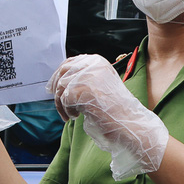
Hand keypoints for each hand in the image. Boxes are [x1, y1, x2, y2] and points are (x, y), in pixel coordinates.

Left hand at [48, 54, 168, 178]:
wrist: (129, 122)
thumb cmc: (115, 108)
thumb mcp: (100, 85)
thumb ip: (84, 78)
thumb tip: (60, 79)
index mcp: (97, 62)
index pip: (70, 62)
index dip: (59, 75)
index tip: (54, 88)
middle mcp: (91, 64)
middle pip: (62, 72)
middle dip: (56, 88)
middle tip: (58, 104)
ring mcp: (86, 76)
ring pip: (61, 87)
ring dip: (61, 104)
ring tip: (72, 114)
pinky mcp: (81, 90)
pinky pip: (63, 100)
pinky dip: (68, 110)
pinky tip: (77, 116)